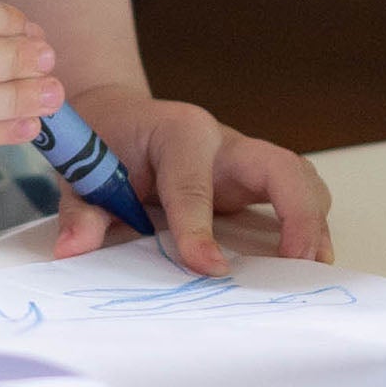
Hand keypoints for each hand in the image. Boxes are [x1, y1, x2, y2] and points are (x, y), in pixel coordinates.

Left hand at [58, 86, 333, 273]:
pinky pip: (295, 195)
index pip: (194, 182)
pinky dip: (307, 226)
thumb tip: (72, 249)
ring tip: (313, 269)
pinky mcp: (252, 180)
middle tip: (297, 265)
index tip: (209, 268)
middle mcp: (222, 139)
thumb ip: (81, 210)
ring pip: (299, 178)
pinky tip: (305, 261)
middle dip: (295, 214)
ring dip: (312, 222)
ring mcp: (243, 159)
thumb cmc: (103, 142)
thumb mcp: (81, 172)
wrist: (119, 116)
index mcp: (177, 132)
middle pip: (279, 166)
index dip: (200, 227)